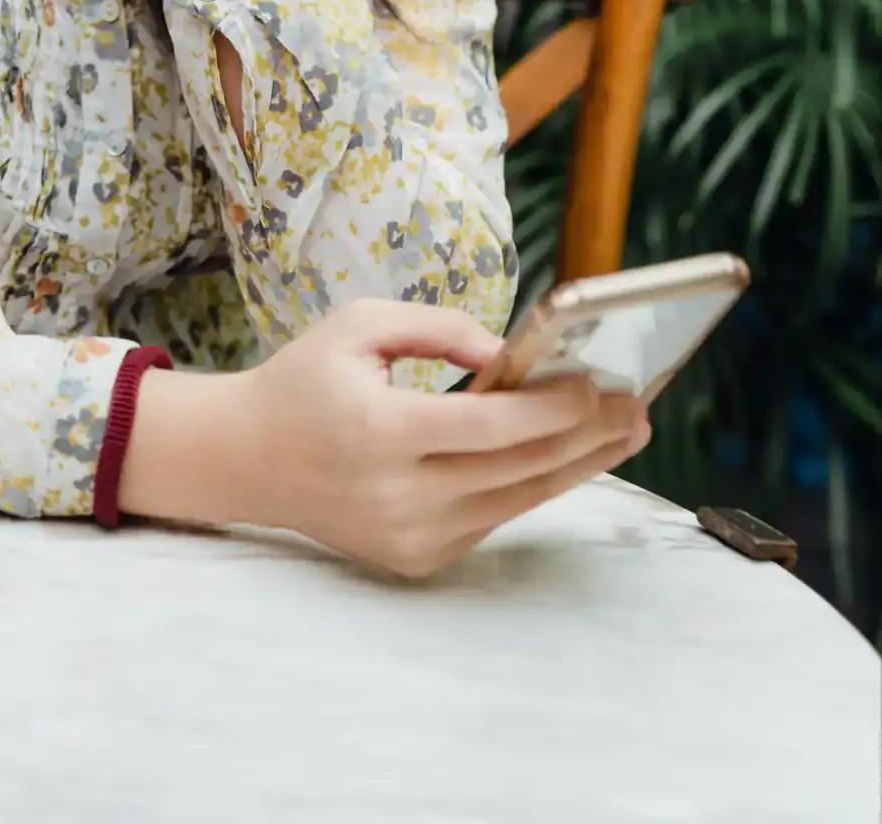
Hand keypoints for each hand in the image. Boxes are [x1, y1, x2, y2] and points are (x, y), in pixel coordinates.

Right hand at [229, 300, 650, 580]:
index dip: (553, 409)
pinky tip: (564, 456)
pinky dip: (529, 484)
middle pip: (518, 469)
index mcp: (380, 432)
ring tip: (623, 433)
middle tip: (637, 406)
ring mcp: (410, 537)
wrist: (247, 458)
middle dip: (586, 436)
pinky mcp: (416, 559)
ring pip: (515, 501)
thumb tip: (509, 353)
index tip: (599, 382)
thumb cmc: (304, 380)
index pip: (490, 427)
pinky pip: (490, 518)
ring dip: (575, 466)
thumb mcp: (359, 325)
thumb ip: (438, 328)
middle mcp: (399, 496)